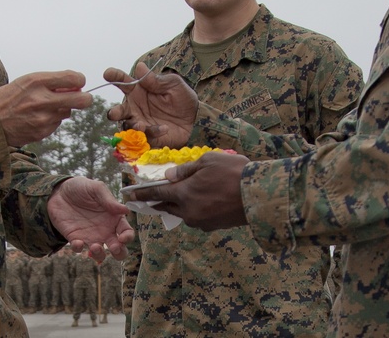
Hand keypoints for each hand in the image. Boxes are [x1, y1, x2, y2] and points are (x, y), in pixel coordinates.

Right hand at [0, 71, 92, 146]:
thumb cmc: (9, 97)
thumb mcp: (27, 81)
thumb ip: (52, 81)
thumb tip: (77, 84)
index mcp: (37, 81)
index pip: (74, 78)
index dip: (79, 80)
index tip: (77, 83)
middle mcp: (42, 99)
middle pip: (81, 100)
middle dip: (86, 98)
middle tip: (84, 98)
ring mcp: (43, 118)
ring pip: (68, 112)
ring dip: (62, 109)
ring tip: (44, 107)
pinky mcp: (42, 132)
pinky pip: (56, 124)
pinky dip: (51, 120)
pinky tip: (36, 118)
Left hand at [47, 177, 134, 261]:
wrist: (59, 191)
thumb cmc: (82, 187)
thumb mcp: (96, 188)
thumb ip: (109, 200)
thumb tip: (126, 210)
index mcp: (114, 218)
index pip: (126, 232)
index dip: (128, 237)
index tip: (122, 237)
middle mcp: (105, 230)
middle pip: (118, 249)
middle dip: (119, 253)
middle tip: (114, 248)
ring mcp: (90, 236)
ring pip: (100, 254)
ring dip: (99, 255)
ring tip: (95, 247)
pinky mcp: (74, 238)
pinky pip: (78, 249)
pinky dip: (79, 248)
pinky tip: (77, 242)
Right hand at [103, 63, 197, 147]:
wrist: (196, 119)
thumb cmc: (183, 98)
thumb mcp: (173, 84)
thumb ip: (156, 79)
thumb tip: (139, 67)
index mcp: (138, 91)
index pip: (123, 82)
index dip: (114, 77)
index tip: (107, 73)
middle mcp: (135, 108)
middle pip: (118, 110)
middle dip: (114, 113)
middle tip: (113, 114)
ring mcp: (140, 123)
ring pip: (127, 126)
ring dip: (132, 126)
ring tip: (141, 125)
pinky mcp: (148, 136)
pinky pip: (144, 137)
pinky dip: (152, 132)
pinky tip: (164, 128)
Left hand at [128, 152, 248, 230]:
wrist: (259, 195)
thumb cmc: (234, 172)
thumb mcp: (208, 161)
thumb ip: (185, 170)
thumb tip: (169, 176)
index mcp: (184, 193)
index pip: (157, 193)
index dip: (142, 194)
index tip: (129, 196)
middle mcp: (189, 211)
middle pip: (167, 206)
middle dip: (158, 201)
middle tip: (149, 198)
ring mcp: (201, 221)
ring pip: (183, 213)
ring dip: (178, 205)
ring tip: (180, 196)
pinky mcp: (213, 226)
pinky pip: (197, 217)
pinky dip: (194, 209)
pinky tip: (201, 201)